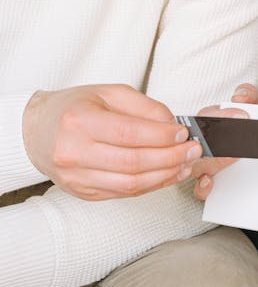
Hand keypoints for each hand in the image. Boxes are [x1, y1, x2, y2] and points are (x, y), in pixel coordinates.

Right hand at [22, 83, 201, 200]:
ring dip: (163, 176)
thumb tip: (172, 124)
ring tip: (184, 165)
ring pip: (129, 184)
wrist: (37, 131)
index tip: (183, 133)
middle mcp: (74, 152)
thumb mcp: (108, 93)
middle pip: (132, 163)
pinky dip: (149, 186)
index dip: (161, 136)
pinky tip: (165, 175)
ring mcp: (76, 177)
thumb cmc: (74, 107)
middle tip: (192, 150)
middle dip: (169, 158)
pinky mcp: (82, 193)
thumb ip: (143, 106)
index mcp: (79, 121)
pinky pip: (122, 193)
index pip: (129, 133)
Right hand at [192, 83, 257, 199]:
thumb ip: (251, 94)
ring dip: (213, 162)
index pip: (206, 116)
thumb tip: (239, 96)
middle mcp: (208, 142)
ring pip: (198, 163)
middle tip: (241, 140)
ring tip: (234, 157)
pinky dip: (202, 186)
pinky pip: (200, 187)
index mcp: (215, 120)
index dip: (221, 117)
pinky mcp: (215, 182)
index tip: (243, 116)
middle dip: (219, 140)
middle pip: (200, 142)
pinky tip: (211, 181)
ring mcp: (209, 163)